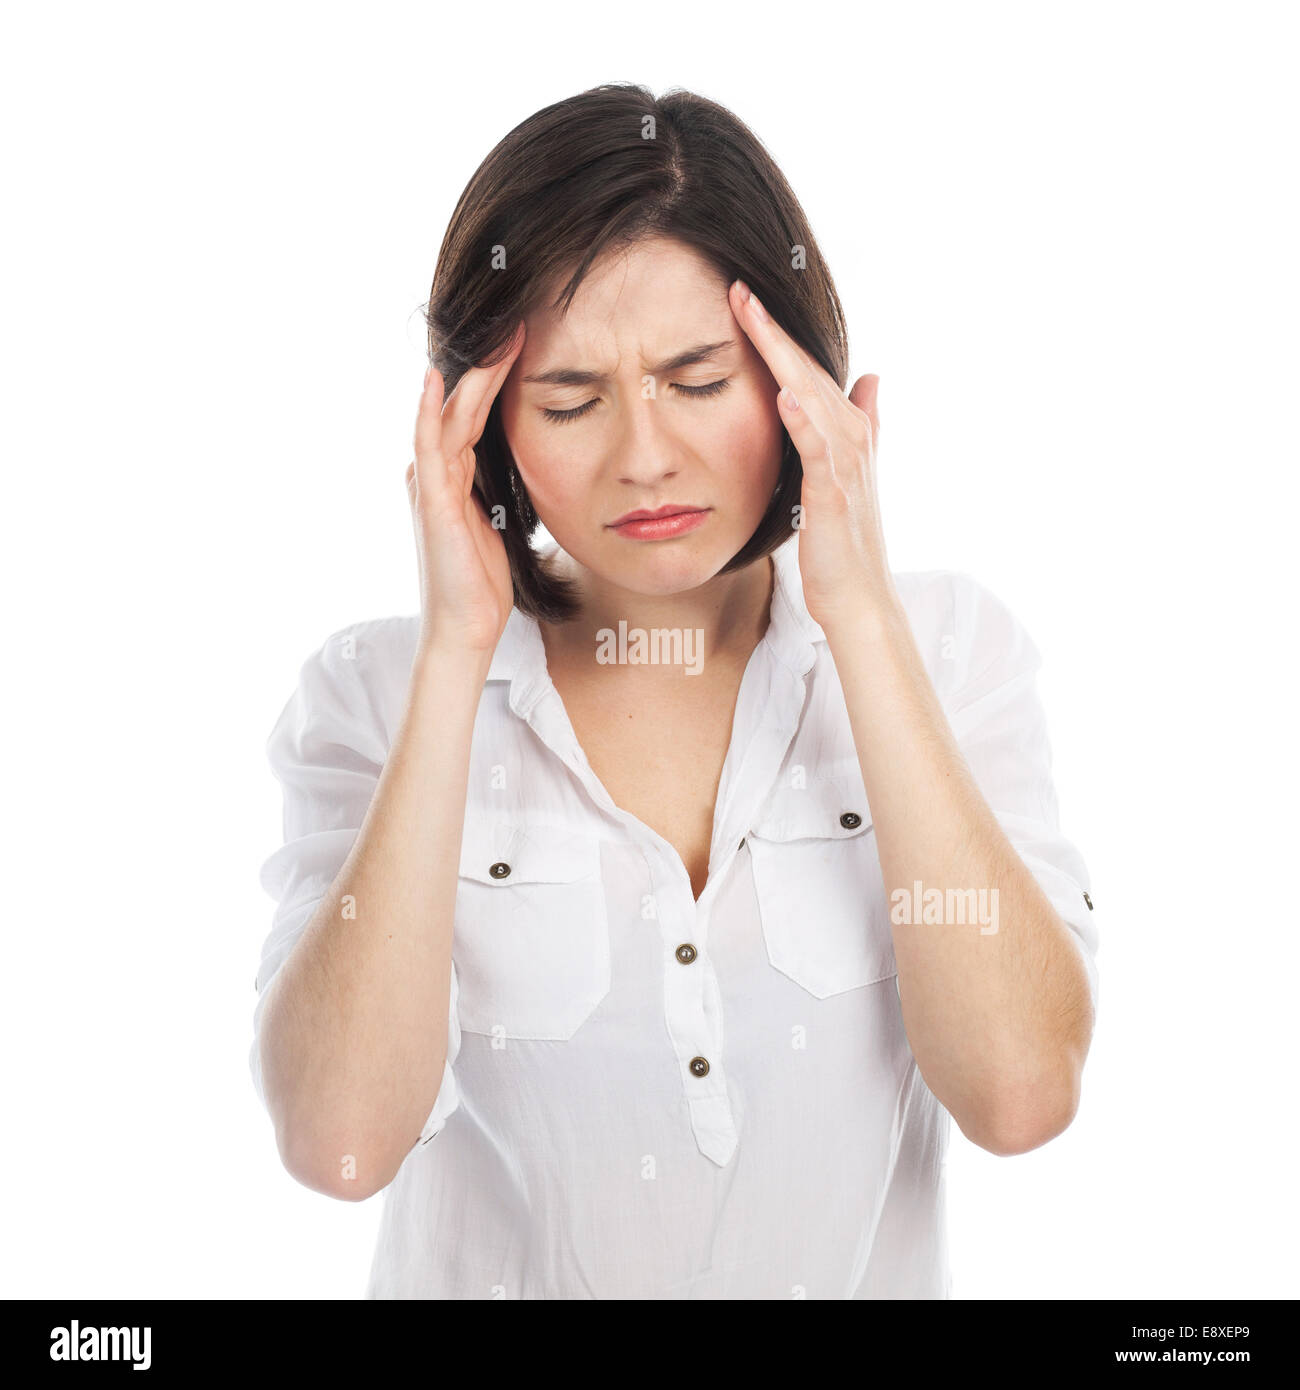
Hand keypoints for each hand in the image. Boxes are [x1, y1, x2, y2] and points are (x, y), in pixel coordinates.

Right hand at [407, 323, 525, 657]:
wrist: (466, 628)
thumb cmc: (484, 583)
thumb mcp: (498, 524)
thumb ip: (497, 491)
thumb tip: (519, 463)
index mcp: (455, 476)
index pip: (477, 415)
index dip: (498, 378)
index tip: (527, 341)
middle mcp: (437, 473)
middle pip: (463, 407)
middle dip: (489, 365)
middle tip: (516, 322)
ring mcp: (430, 486)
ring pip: (449, 417)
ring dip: (472, 377)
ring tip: (496, 338)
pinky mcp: (431, 504)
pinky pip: (430, 448)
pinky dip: (431, 413)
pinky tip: (438, 380)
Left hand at [728, 281, 894, 628]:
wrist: (858, 598)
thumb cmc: (844, 543)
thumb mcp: (846, 475)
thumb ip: (860, 423)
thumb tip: (873, 378)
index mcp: (846, 430)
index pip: (805, 371)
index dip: (776, 336)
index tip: (743, 300)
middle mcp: (851, 436)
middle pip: (807, 371)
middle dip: (773, 330)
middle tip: (739, 289)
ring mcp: (845, 463)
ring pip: (811, 395)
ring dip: (783, 356)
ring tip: (753, 318)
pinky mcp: (833, 493)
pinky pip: (817, 448)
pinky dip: (803, 418)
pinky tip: (784, 392)